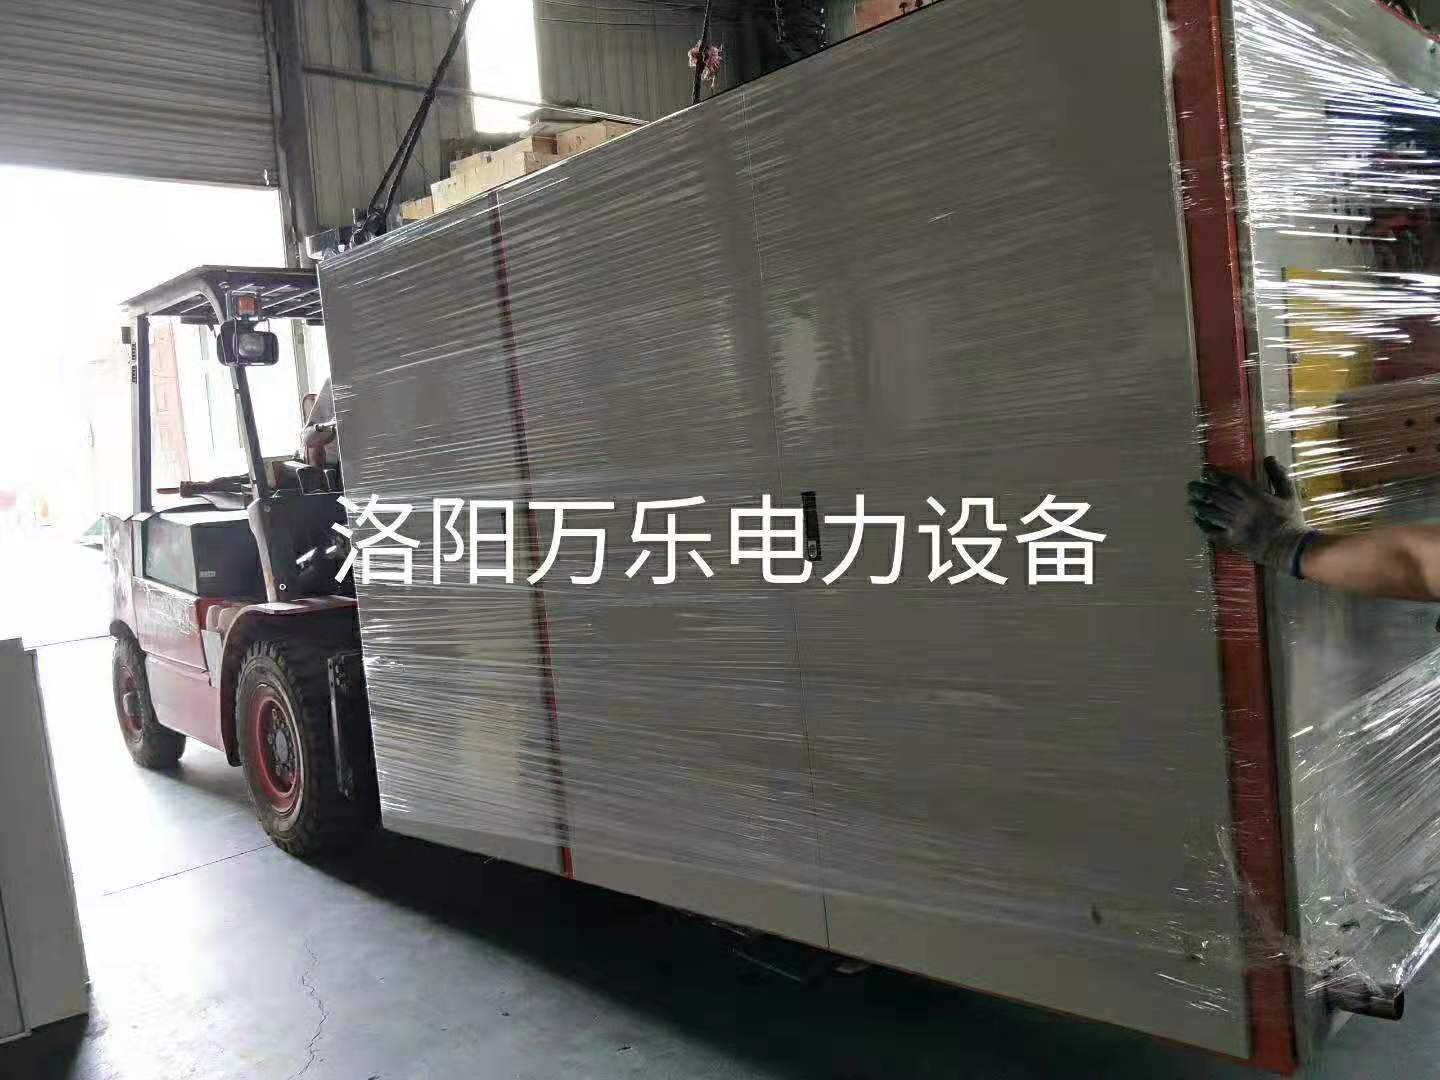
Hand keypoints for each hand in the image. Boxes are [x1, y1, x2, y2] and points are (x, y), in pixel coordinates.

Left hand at [1187, 456, 1312, 573]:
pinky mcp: (1232, 541)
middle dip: (1201, 490)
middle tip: (1190, 486)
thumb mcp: (1289, 494)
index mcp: (1255, 497)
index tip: (1205, 472)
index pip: (1229, 482)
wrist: (1291, 548)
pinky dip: (1203, 526)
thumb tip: (1268, 458)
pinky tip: (1198, 521)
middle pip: (1215, 497)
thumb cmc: (1291, 520)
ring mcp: (1235, 526)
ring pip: (1211, 513)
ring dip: (1199, 507)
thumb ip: (1278, 475)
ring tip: (1190, 502)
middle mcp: (1241, 510)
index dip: (1215, 476)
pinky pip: (1213, 533)